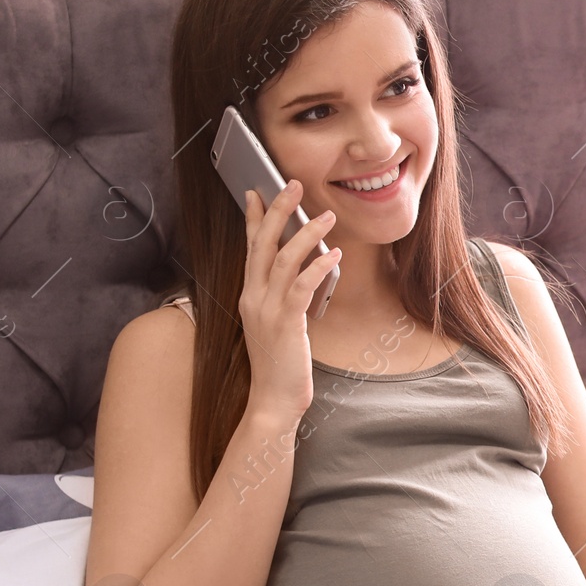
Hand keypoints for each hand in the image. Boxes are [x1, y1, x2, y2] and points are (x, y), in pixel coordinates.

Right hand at [240, 179, 340, 423]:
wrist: (273, 400)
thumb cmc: (280, 363)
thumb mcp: (279, 323)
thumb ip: (284, 297)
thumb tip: (304, 272)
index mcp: (249, 295)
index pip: (249, 248)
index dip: (254, 218)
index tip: (258, 190)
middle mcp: (253, 297)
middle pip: (262, 244)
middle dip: (278, 211)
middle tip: (294, 185)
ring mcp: (266, 310)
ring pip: (282, 260)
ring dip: (306, 234)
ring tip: (327, 216)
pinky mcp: (285, 324)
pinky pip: (300, 287)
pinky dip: (318, 267)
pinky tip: (335, 255)